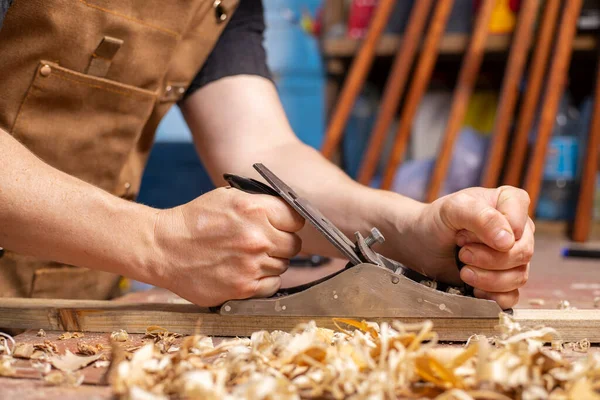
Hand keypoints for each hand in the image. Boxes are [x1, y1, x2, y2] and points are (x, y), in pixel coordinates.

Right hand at [149, 187, 304, 305]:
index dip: (288, 224)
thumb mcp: (228, 197)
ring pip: (283, 266)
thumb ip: (261, 203)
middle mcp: (257, 237)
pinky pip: (272, 285)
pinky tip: (245, 272)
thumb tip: (287, 213)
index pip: (296, 219)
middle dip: (281, 244)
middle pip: (293, 245)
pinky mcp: (244, 288)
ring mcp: (251, 264)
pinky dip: (263, 281)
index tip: (281, 227)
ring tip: (245, 257)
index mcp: (255, 209)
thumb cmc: (194, 221)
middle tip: (262, 244)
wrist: (163, 247)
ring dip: (270, 263)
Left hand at [410, 186, 533, 308]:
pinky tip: (474, 288)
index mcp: (511, 203)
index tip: (464, 234)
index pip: (520, 223)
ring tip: (463, 270)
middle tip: (462, 253)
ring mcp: (514, 256)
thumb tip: (508, 241)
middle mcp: (519, 230)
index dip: (492, 234)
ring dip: (487, 278)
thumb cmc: (437, 221)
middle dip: (488, 258)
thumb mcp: (452, 209)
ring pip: (519, 276)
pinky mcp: (505, 281)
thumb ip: (481, 217)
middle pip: (523, 253)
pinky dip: (492, 296)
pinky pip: (512, 296)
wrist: (421, 244)